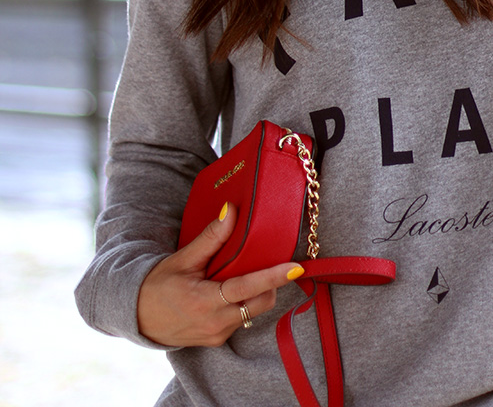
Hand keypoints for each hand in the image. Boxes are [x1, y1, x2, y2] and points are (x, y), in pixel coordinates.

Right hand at [137, 203, 303, 346]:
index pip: (248, 288)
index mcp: (205, 301)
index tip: (296, 268)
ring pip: (253, 312)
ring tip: (252, 271)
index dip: (274, 277)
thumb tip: (232, 211)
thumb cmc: (158, 284)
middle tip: (275, 262)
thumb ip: (211, 238)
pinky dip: (245, 303)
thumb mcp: (183, 258)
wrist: (138, 317)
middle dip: (272, 283)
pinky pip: (241, 319)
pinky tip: (236, 289)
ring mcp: (217, 334)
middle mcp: (215, 322)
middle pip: (260, 302)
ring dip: (259, 293)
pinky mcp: (217, 340)